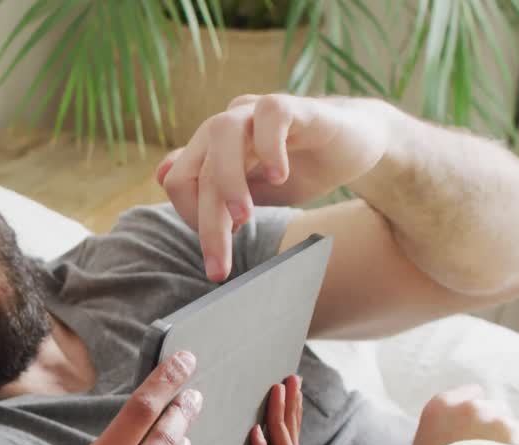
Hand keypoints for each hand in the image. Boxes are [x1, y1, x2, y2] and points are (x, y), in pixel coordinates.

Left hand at [156, 94, 392, 280]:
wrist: (357, 146)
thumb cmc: (298, 168)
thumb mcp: (250, 191)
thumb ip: (210, 189)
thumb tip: (161, 177)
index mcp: (212, 149)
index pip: (178, 181)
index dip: (191, 218)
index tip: (217, 252)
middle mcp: (228, 125)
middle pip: (197, 167)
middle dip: (206, 220)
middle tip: (221, 264)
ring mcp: (258, 111)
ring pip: (222, 132)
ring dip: (227, 180)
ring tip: (244, 218)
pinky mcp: (297, 106)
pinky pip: (271, 113)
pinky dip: (269, 146)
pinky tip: (279, 176)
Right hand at [409, 385, 518, 444]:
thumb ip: (445, 431)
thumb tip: (465, 434)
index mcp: (442, 406)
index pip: (471, 392)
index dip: (474, 413)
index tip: (473, 427)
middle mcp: (473, 408)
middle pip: (497, 410)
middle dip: (495, 428)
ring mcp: (501, 424)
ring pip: (517, 430)